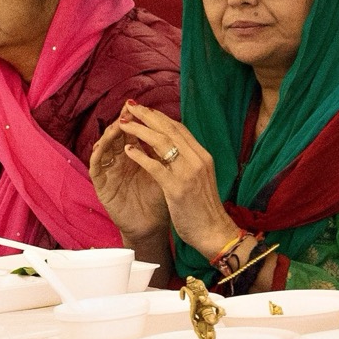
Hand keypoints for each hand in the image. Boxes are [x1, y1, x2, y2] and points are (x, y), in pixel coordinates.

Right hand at [87, 110, 169, 241]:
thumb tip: (177, 130)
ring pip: (105, 145)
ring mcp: (110, 171)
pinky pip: (95, 165)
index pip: (137, 132)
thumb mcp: (166, 174)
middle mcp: (121, 160)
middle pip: (119, 135)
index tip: (146, 106)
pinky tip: (103, 145)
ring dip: (110, 133)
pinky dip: (98, 154)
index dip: (140, 120)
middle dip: (124, 121)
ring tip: (118, 124)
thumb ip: (166, 155)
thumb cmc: (160, 202)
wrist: (152, 227)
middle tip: (129, 109)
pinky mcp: (101, 185)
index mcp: (138, 156)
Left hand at [98, 102, 235, 254]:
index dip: (159, 117)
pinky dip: (140, 155)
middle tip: (129, 107)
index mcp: (203, 156)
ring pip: (162, 142)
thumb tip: (170, 148)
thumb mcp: (200, 178)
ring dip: (140, 130)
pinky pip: (155, 166)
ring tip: (124, 123)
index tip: (144, 109)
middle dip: (147, 116)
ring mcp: (188, 173)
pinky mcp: (177, 188)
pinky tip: (128, 149)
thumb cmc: (204, 208)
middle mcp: (197, 159)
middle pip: (169, 130)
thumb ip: (187, 161)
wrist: (214, 231)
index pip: (179, 128)